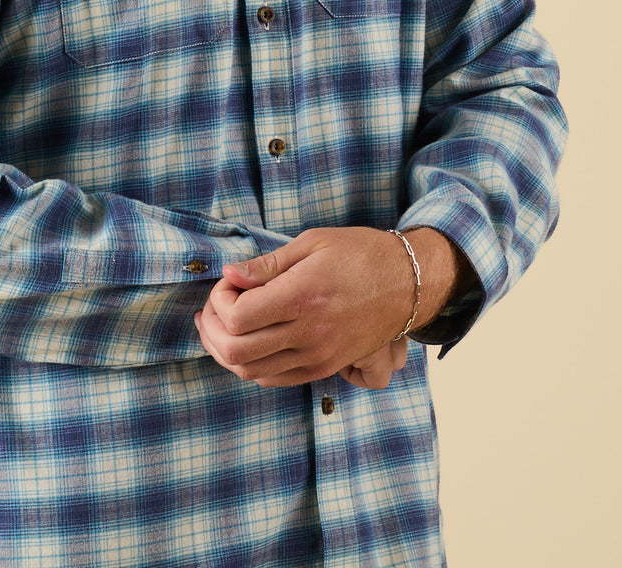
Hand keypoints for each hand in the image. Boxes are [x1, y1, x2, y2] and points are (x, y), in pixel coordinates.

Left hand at [194, 226, 450, 388]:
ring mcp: (318, 355)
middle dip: (212, 328)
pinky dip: (251, 365)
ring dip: (225, 351)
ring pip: (250, 370)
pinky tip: (248, 342)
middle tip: (214, 307)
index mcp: (303, 296)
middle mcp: (308, 332)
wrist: (408, 282)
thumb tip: (230, 274)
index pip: (237, 317)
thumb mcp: (313, 242)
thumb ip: (268, 264)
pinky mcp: (325, 367)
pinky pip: (274, 379)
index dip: (219, 302)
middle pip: (236, 349)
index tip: (228, 283)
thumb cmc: (361, 253)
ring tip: (221, 326)